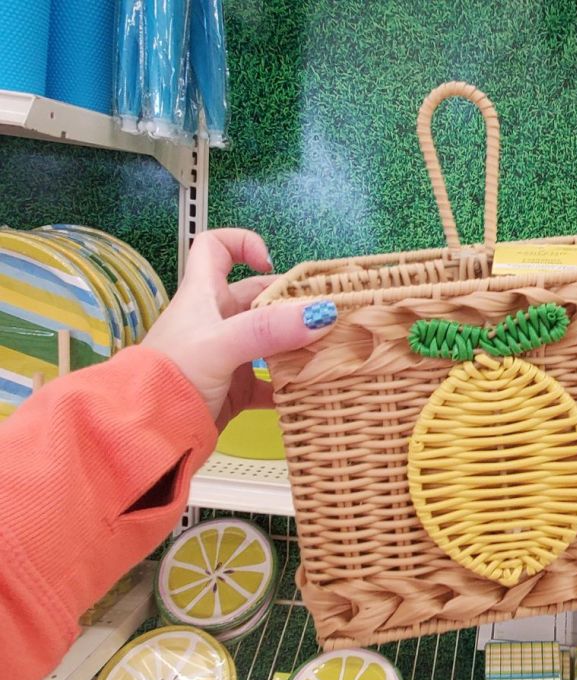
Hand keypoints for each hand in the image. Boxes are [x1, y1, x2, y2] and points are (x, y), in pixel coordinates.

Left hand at [142, 228, 335, 429]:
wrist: (147, 435)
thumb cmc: (171, 377)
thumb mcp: (220, 346)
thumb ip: (269, 329)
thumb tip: (322, 313)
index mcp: (203, 296)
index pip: (215, 247)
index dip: (243, 243)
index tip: (271, 264)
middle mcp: (215, 321)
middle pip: (258, 297)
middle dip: (291, 302)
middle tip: (325, 313)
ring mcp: (226, 356)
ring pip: (269, 340)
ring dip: (295, 343)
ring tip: (325, 349)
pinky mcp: (234, 390)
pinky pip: (269, 383)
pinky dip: (289, 386)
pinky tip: (308, 390)